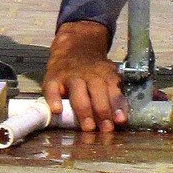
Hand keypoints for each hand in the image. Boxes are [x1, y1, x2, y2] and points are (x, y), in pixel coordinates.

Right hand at [42, 20, 126, 134]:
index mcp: (104, 72)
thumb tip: (121, 120)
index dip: (117, 103)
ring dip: (84, 109)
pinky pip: (51, 88)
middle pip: (97, 89)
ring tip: (88, 127)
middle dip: (102, 109)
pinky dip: (53, 99)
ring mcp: (69, 74)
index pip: (112, 86)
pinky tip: (57, 110)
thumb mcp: (108, 75)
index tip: (120, 120)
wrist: (74, 44)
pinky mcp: (52, 78)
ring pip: (77, 90)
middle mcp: (88, 72)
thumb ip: (116, 95)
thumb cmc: (93, 70)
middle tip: (105, 128)